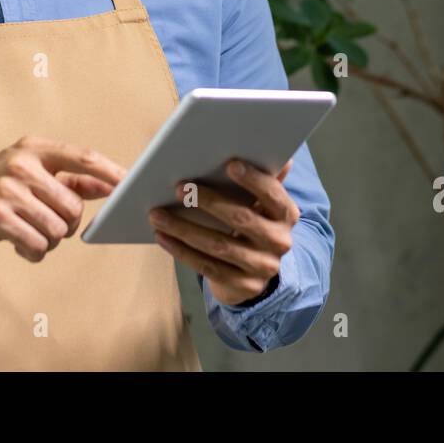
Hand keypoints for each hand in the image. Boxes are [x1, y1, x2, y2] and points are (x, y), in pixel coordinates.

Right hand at [0, 136, 126, 261]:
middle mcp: (21, 164)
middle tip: (49, 225)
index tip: (130, 183)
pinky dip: (34, 252)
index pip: (82, 157)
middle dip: (68, 224)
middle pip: (74, 205)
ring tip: (30, 233)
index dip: (109, 171)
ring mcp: (8, 190)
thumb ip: (69, 179)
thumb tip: (111, 185)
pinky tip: (19, 245)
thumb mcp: (28, 174)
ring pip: (58, 229)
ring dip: (49, 240)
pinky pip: (37, 245)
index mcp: (33, 148)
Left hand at [148, 157, 298, 305]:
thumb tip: (280, 156)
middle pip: (241, 219)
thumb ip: (266, 179)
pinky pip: (207, 267)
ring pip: (218, 245)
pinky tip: (163, 236)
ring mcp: (262, 267)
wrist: (255, 272)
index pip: (273, 195)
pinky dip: (182, 251)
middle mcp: (280, 242)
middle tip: (179, 188)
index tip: (230, 164)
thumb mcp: (262, 203)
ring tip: (157, 214)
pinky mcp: (243, 286)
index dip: (253, 180)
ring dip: (184, 228)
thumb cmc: (253, 223)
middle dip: (208, 201)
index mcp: (286, 215)